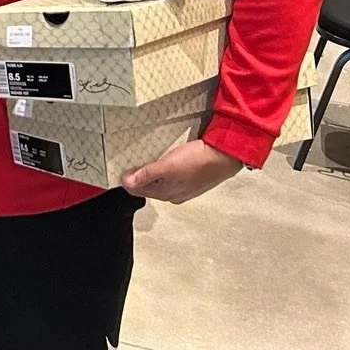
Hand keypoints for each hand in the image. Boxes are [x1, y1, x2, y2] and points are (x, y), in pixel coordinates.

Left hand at [121, 140, 241, 204]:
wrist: (227, 156)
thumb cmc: (199, 161)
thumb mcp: (167, 166)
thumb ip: (146, 174)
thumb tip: (126, 182)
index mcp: (167, 194)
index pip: (138, 190)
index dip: (128, 179)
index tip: (122, 167)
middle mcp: (175, 193)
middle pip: (149, 186)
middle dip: (139, 175)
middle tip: (132, 161)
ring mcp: (186, 186)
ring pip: (161, 180)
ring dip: (153, 171)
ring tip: (148, 158)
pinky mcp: (194, 177)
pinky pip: (173, 175)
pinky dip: (166, 168)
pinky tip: (168, 159)